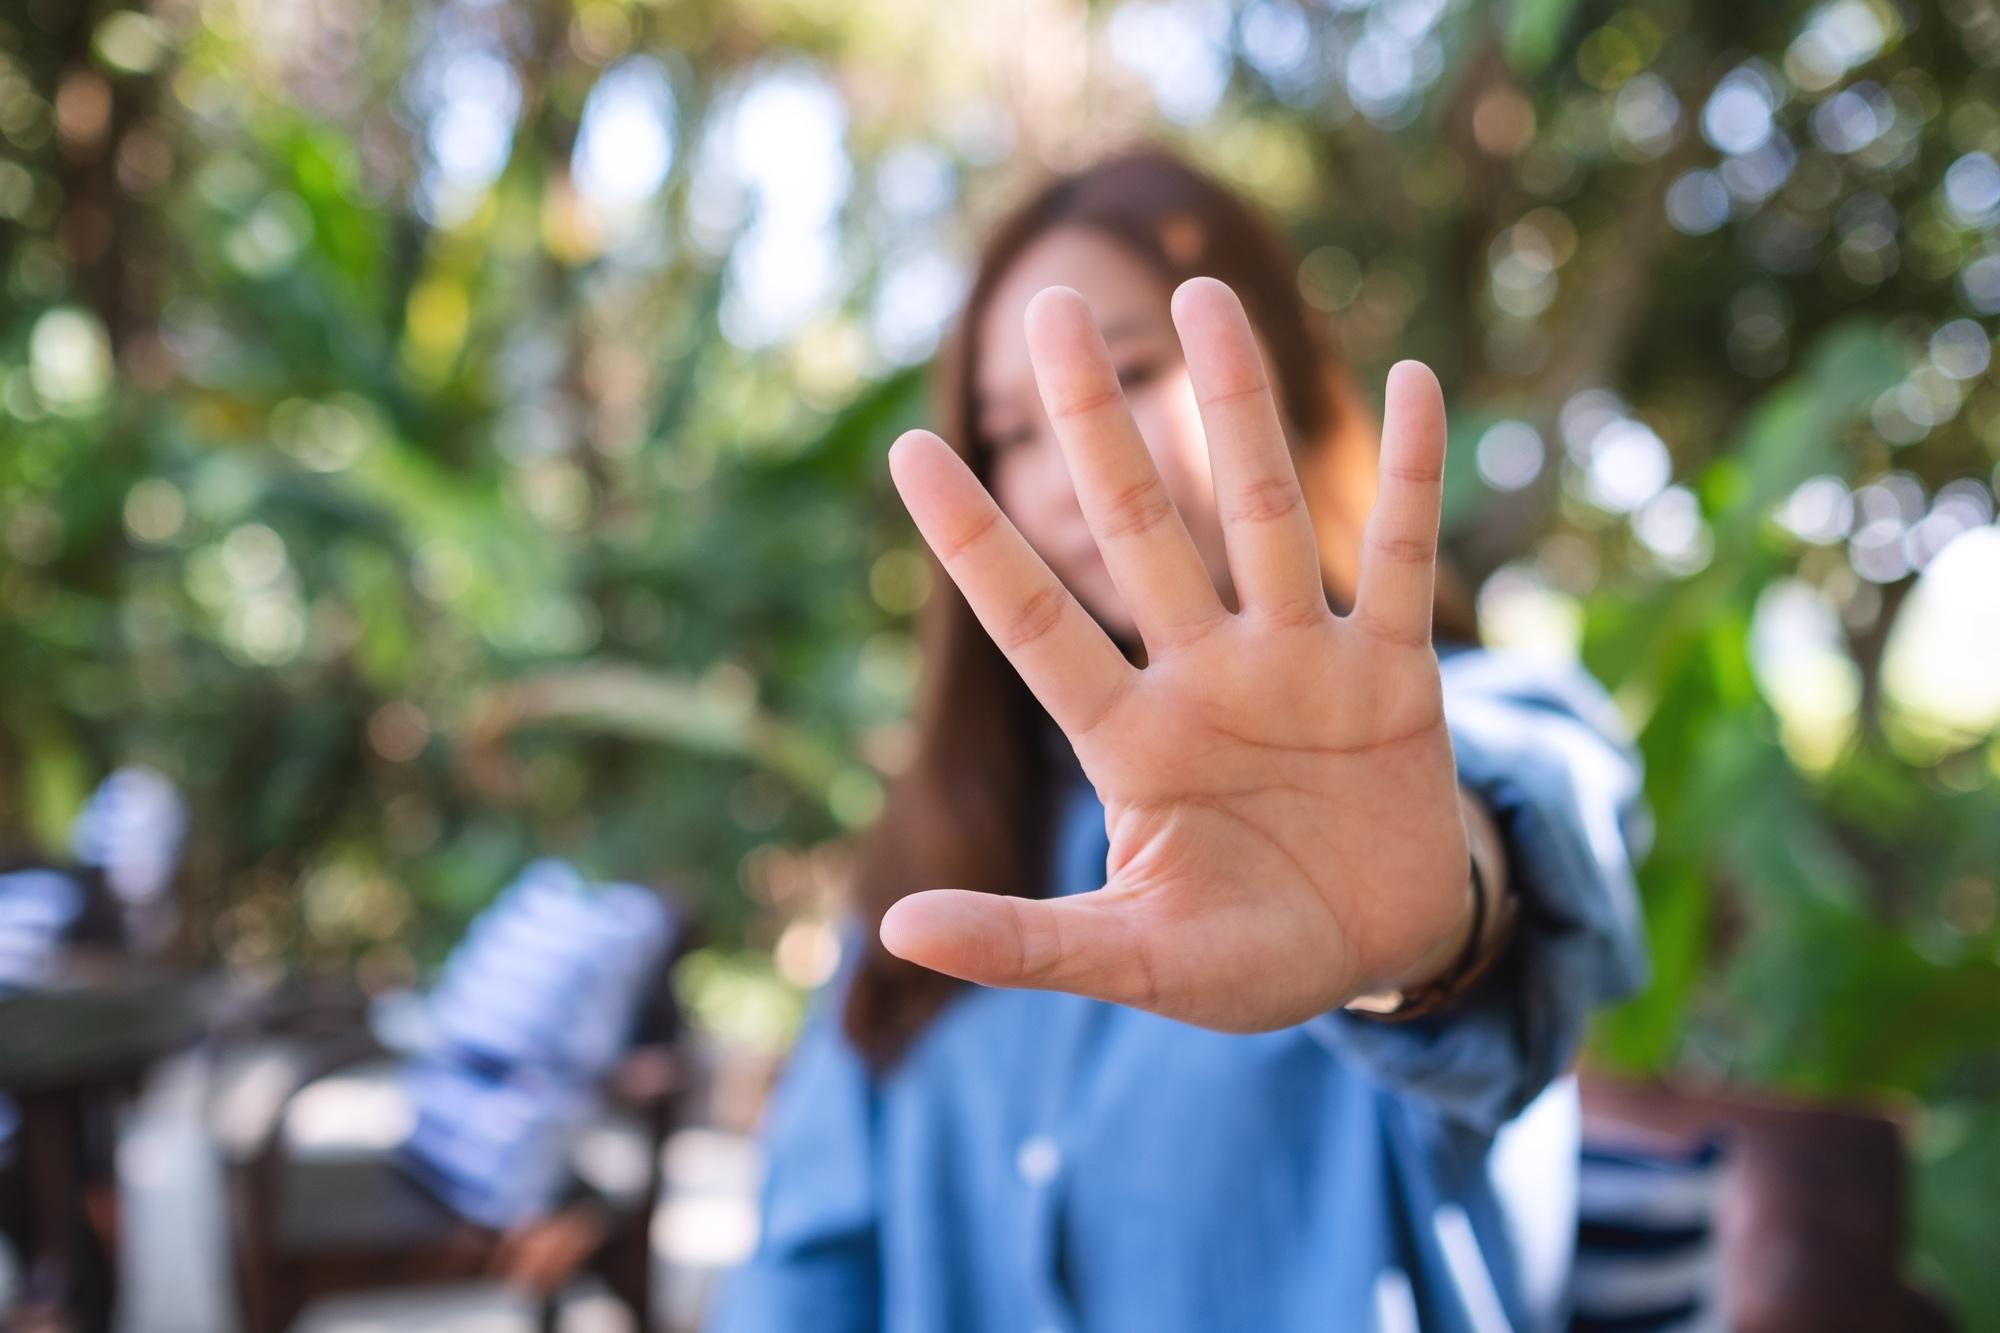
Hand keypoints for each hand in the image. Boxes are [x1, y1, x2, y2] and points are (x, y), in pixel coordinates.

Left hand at [881, 278, 1471, 1032]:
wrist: (1375, 954)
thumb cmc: (1244, 958)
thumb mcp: (1136, 960)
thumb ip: (1028, 943)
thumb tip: (894, 930)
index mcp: (1130, 741)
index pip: (1036, 624)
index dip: (975, 543)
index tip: (909, 449)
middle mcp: (1205, 675)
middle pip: (1139, 527)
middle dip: (1095, 422)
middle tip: (1047, 306)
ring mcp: (1298, 662)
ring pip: (1257, 512)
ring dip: (1233, 406)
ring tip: (1199, 292)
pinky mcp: (1392, 674)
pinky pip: (1399, 560)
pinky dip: (1412, 478)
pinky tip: (1416, 381)